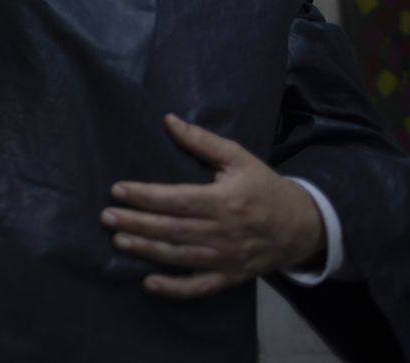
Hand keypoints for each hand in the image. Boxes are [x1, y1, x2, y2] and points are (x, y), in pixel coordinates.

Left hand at [102, 115, 326, 298]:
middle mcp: (224, 232)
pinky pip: (199, 287)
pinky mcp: (230, 277)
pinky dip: (174, 288)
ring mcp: (227, 258)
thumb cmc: (265, 187)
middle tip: (106, 217)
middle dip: (136, 223)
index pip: (178, 200)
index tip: (117, 190)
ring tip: (118, 241)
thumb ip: (202, 141)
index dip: (146, 196)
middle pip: (173, 229)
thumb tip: (168, 120)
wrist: (303, 227)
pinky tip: (148, 284)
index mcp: (225, 201)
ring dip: (146, 250)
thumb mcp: (240, 158)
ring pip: (180, 256)